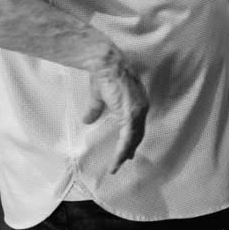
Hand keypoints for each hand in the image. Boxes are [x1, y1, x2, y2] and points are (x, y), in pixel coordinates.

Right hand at [81, 53, 148, 171]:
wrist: (105, 64)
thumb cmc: (103, 74)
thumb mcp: (99, 95)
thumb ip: (95, 109)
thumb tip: (86, 121)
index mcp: (137, 102)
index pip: (136, 124)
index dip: (132, 137)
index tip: (128, 148)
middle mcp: (141, 107)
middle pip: (137, 133)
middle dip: (130, 147)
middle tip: (125, 160)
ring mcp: (138, 112)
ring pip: (133, 139)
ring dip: (124, 153)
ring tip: (117, 165)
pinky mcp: (130, 115)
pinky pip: (127, 138)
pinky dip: (122, 150)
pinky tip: (118, 159)